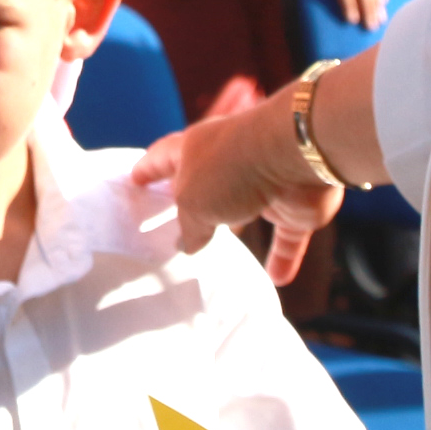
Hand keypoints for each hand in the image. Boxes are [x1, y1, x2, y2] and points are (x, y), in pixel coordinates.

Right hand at [135, 86, 344, 282]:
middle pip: (204, 182)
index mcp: (194, 150)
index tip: (133, 180)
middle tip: (177, 222)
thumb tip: (191, 244)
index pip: (162, 158)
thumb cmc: (231, 170)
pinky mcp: (293, 206)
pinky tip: (277, 279)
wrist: (296, 157)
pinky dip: (283, 257)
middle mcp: (227, 162)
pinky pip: (286, 237)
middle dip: (192, 200)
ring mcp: (263, 182)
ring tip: (223, 251)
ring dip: (238, 227)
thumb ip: (189, 227)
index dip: (147, 170)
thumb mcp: (192, 202)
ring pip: (247, 208)